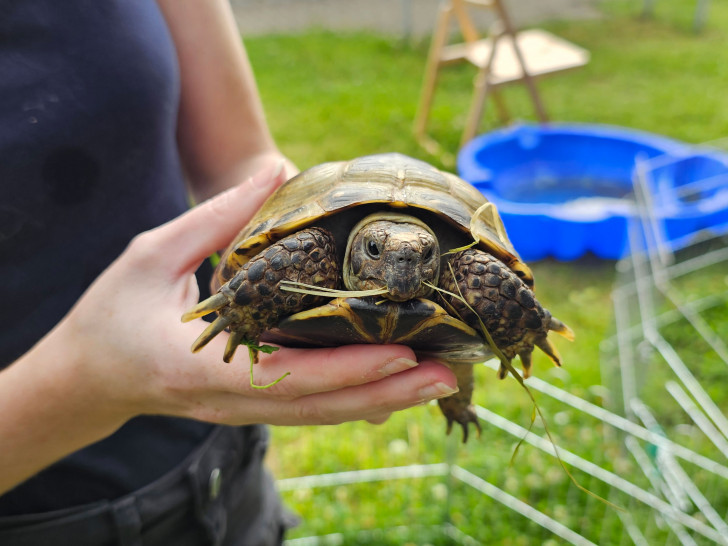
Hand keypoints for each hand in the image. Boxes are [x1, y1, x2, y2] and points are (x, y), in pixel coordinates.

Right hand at [60, 162, 457, 426]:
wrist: (88, 376)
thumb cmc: (112, 313)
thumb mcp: (151, 254)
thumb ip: (217, 217)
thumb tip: (276, 173)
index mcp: (199, 365)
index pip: (287, 376)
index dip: (348, 369)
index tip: (403, 352)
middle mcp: (229, 400)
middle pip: (320, 407)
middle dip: (386, 394)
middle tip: (447, 374)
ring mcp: (242, 410)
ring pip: (322, 415)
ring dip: (381, 401)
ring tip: (438, 381)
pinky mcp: (250, 406)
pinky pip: (310, 408)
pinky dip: (355, 399)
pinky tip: (394, 385)